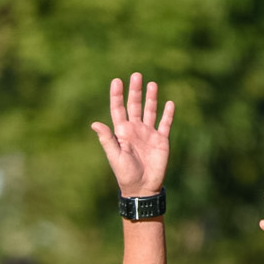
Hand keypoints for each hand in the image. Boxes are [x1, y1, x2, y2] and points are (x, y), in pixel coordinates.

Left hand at [92, 73, 173, 196]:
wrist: (142, 187)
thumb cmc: (125, 174)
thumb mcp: (114, 156)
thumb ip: (107, 139)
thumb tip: (94, 124)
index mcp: (122, 132)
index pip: (118, 109)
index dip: (117, 95)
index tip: (116, 81)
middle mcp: (135, 129)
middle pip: (135, 106)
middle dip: (135, 91)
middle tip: (136, 75)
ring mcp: (149, 133)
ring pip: (150, 111)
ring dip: (151, 98)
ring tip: (152, 84)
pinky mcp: (161, 140)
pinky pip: (165, 124)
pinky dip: (168, 114)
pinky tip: (169, 103)